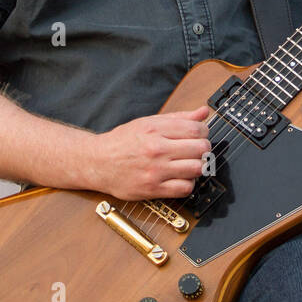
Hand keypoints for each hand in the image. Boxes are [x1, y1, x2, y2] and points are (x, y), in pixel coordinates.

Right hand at [90, 105, 212, 199]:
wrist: (98, 162)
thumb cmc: (122, 142)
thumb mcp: (148, 122)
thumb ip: (178, 118)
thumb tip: (203, 112)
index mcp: (155, 129)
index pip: (196, 129)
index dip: (204, 132)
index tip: (200, 135)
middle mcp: (156, 149)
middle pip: (200, 148)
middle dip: (203, 149)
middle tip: (197, 150)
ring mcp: (155, 170)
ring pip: (196, 169)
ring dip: (198, 167)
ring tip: (190, 164)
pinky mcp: (153, 188)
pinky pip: (184, 188)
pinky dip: (188, 183)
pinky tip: (181, 178)